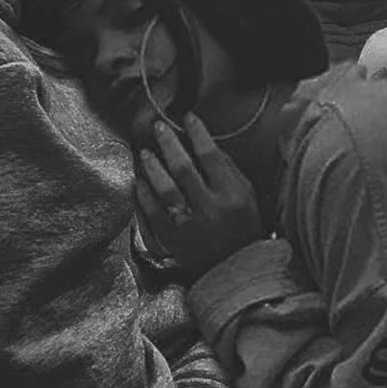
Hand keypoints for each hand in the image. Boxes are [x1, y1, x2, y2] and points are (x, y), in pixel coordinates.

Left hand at [135, 113, 263, 281]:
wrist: (236, 269)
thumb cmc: (243, 225)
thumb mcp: (247, 194)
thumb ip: (227, 168)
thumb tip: (202, 140)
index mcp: (233, 196)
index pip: (211, 156)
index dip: (198, 133)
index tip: (188, 117)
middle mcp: (210, 210)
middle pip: (183, 169)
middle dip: (169, 144)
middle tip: (159, 128)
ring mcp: (188, 227)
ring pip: (164, 189)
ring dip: (152, 167)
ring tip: (145, 152)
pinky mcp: (172, 241)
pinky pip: (152, 213)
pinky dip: (143, 195)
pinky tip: (139, 181)